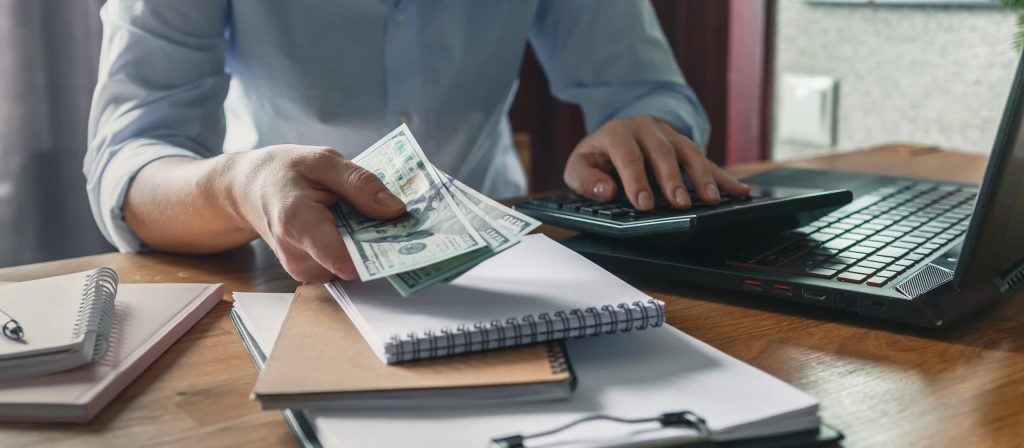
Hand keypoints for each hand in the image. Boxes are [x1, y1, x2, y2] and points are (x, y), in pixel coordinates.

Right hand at [224, 145, 405, 281]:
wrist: (250, 190)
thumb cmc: (285, 170)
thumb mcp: (323, 161)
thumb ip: (360, 183)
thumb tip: (397, 209)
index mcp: (297, 222)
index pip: (339, 257)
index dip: (378, 254)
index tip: (409, 243)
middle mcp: (298, 255)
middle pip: (355, 263)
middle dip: (382, 244)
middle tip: (404, 222)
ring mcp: (303, 269)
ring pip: (354, 267)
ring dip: (370, 246)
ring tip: (373, 218)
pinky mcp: (311, 273)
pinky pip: (346, 267)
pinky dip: (359, 249)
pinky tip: (359, 228)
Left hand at [563, 116, 749, 209]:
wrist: (615, 135)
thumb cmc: (597, 157)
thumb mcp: (579, 166)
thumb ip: (585, 179)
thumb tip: (606, 190)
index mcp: (618, 132)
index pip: (628, 155)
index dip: (636, 180)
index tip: (644, 204)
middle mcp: (646, 128)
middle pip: (663, 151)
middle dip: (672, 179)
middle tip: (679, 203)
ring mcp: (669, 134)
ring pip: (689, 151)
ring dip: (702, 176)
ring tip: (711, 200)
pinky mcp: (685, 146)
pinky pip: (707, 160)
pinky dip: (723, 177)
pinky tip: (739, 191)